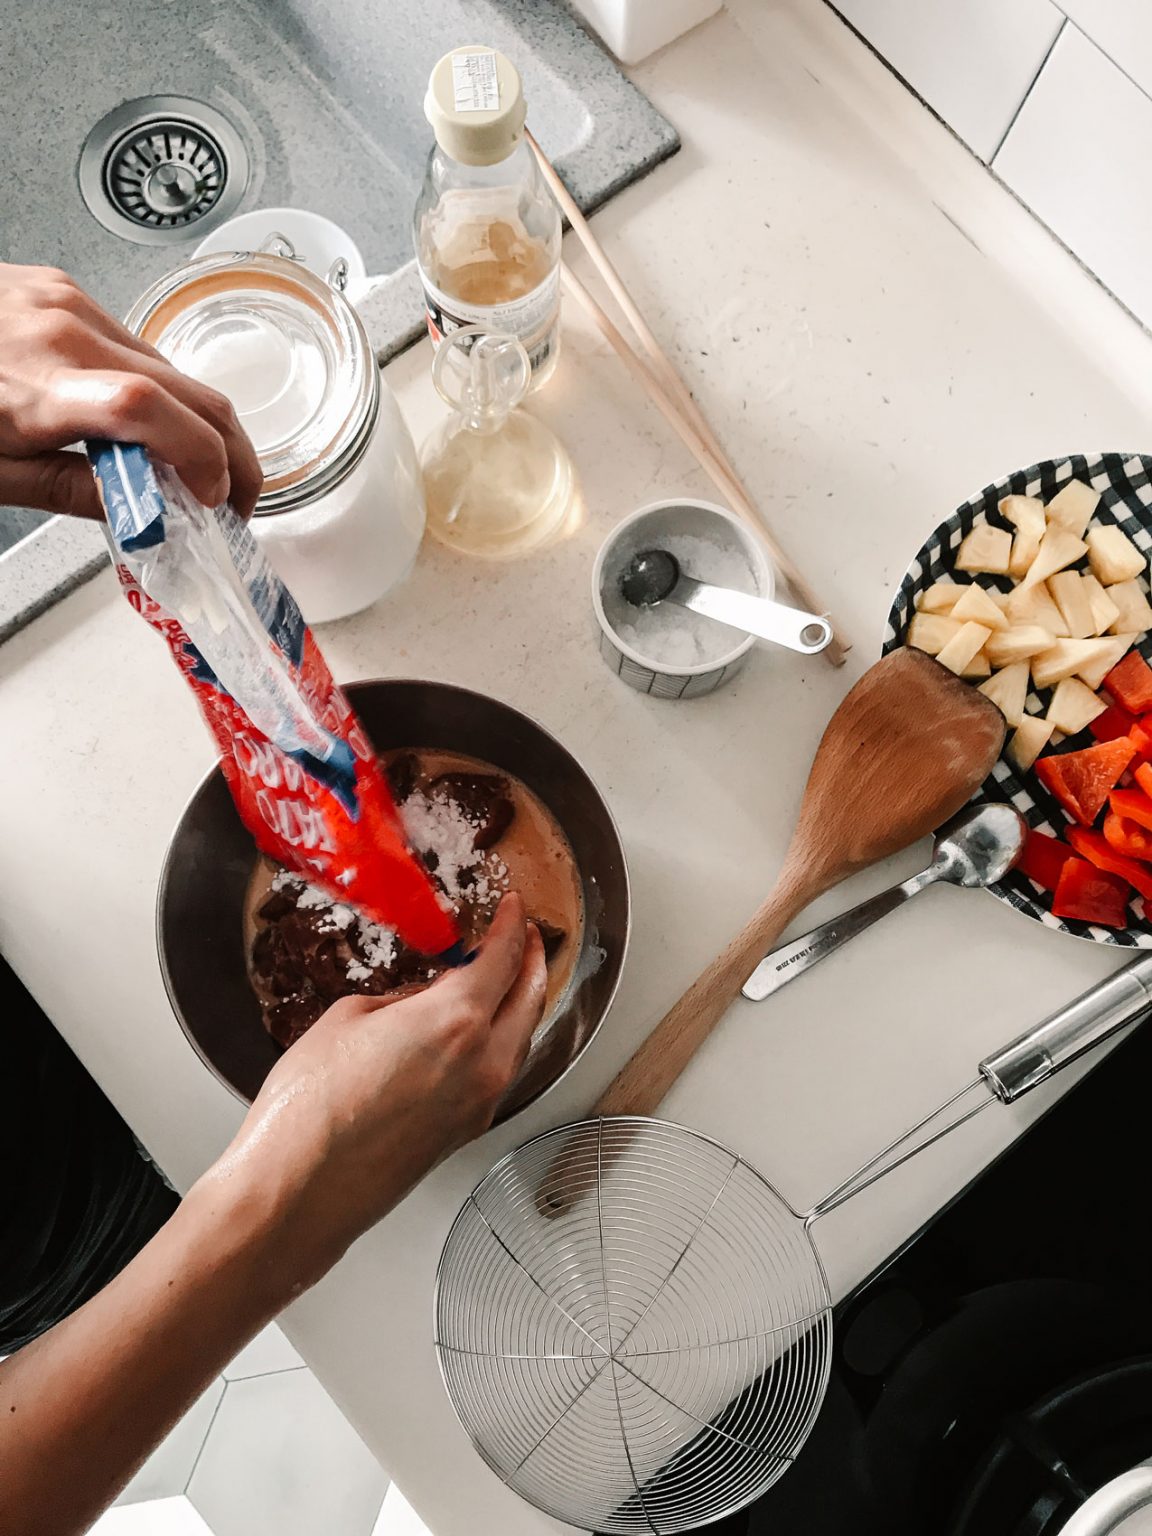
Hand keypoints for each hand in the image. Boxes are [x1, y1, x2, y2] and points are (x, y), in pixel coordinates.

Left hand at [0, 263, 262, 519]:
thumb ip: (74, 492)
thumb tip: (145, 513)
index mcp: (40, 384)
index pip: (153, 413)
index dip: (203, 460)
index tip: (212, 503)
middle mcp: (66, 330)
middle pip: (192, 391)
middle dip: (232, 454)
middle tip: (235, 501)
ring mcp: (69, 302)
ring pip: (174, 369)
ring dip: (198, 425)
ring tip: (187, 472)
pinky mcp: (65, 289)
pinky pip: (136, 345)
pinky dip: (159, 392)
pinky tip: (143, 425)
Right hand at [205, 894, 547, 1286]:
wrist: (299, 1191)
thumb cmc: (310, 1107)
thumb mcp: (347, 1020)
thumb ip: (399, 1000)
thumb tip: (419, 1000)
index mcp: (456, 1020)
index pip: (503, 958)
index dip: (511, 926)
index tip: (513, 908)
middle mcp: (483, 1061)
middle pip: (529, 997)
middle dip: (531, 960)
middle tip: (526, 936)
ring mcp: (480, 1101)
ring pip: (521, 1038)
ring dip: (521, 1001)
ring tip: (509, 978)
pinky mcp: (466, 1131)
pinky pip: (500, 1071)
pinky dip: (502, 1040)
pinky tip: (479, 1031)